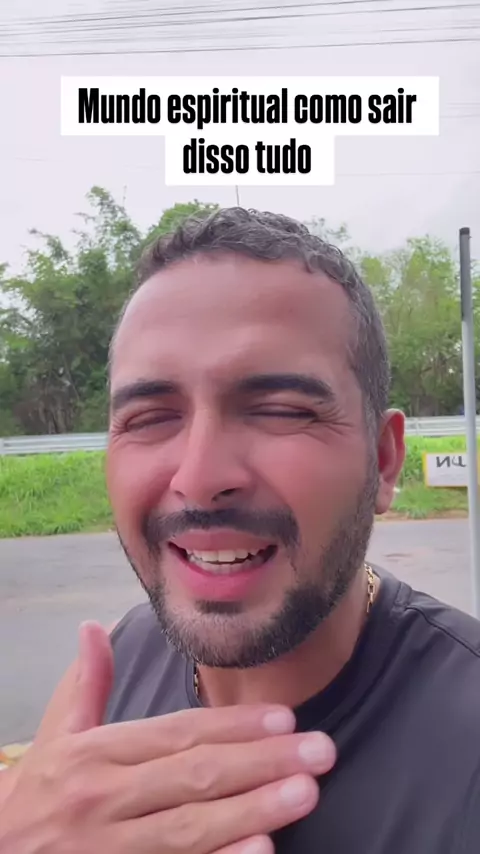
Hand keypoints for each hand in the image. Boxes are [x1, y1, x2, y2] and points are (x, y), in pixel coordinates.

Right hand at [0, 621, 335, 853]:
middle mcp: (104, 800)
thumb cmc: (38, 794)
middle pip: (194, 777)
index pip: (176, 734)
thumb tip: (93, 627)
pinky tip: (260, 852)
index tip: (284, 718)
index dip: (232, 726)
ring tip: (306, 792)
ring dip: (253, 810)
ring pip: (192, 830)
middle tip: (320, 750)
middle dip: (261, 763)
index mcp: (94, 755)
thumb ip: (84, 684)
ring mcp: (112, 851)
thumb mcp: (55, 735)